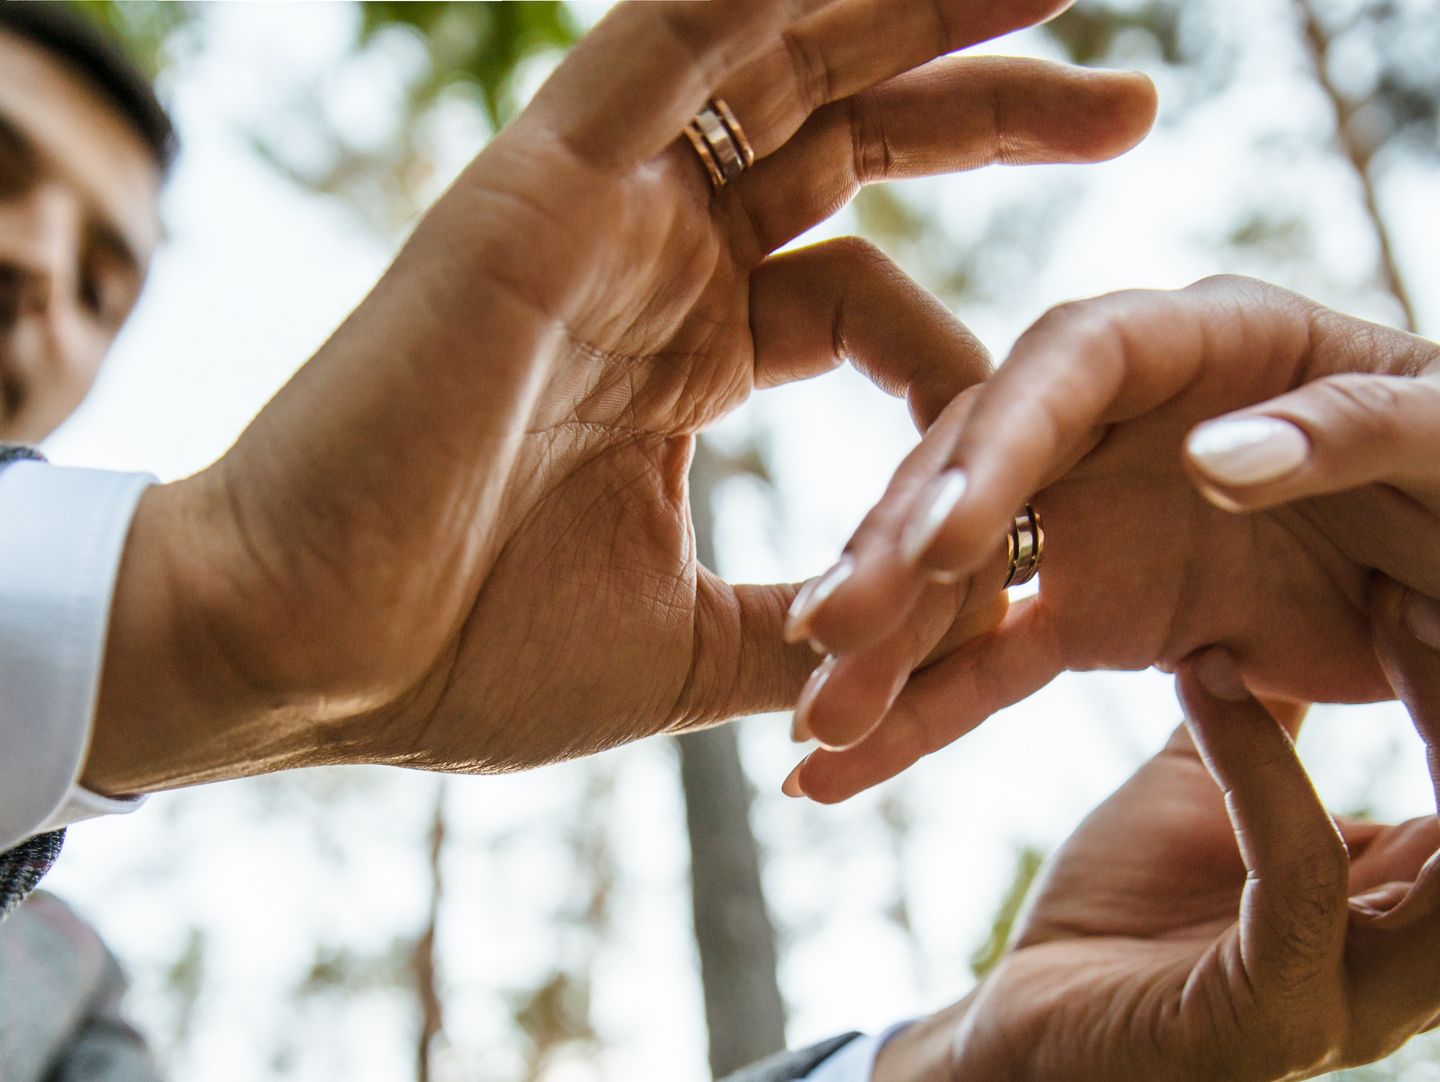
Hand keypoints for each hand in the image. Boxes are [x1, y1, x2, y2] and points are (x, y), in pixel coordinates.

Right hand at [83, 0, 1158, 793]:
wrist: (301, 658)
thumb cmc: (455, 659)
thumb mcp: (689, 646)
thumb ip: (809, 617)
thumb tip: (940, 634)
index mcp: (680, 356)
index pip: (864, 294)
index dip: (969, 330)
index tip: (1062, 405)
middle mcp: (649, 260)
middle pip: (849, 139)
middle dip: (994, 110)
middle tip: (1138, 99)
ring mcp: (598, 207)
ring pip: (780, 55)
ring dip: (911, 9)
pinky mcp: (541, 179)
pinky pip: (669, 38)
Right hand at [784, 274, 1439, 802]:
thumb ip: (1349, 434)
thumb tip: (1211, 458)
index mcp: (1207, 339)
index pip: (1069, 364)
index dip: (1000, 441)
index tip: (946, 531)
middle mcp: (1122, 419)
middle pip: (978, 469)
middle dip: (898, 551)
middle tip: (832, 635)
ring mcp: (1093, 517)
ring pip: (957, 573)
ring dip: (882, 647)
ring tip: (812, 729)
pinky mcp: (1093, 612)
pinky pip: (983, 666)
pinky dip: (913, 719)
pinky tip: (831, 776)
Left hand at [864, 556, 1439, 1081]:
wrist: (1013, 1036)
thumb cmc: (1127, 908)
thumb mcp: (1230, 773)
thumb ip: (1296, 690)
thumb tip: (1348, 563)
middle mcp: (1435, 969)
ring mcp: (1362, 1009)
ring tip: (1400, 605)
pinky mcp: (1267, 1024)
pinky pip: (1303, 879)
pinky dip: (1265, 763)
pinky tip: (1209, 673)